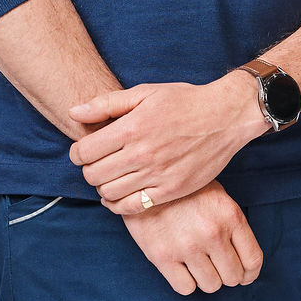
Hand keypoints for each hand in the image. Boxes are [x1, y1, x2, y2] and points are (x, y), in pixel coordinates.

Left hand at [68, 75, 266, 213]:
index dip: (78, 152)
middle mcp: (142, 154)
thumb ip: (107, 103)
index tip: (85, 151)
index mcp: (131, 128)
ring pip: (109, 193)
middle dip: (89, 170)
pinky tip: (120, 195)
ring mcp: (157, 174)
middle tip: (99, 163)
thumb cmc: (185, 101)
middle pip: (93, 175)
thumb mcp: (146, 92)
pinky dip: (119, 205)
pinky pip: (132, 207)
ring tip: (112, 177)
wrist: (226, 116)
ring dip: (103, 187)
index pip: (83, 152)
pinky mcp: (171, 190)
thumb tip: (74, 111)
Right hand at [122, 180, 263, 294]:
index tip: (245, 276)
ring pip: (210, 285)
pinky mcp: (163, 257)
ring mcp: (188, 247)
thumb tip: (244, 261)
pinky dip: (187, 283)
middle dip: (228, 275)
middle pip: (233, 277)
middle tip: (218, 267)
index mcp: (231, 216)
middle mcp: (213, 234)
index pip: (253, 260)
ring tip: (199, 265)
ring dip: (207, 279)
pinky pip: (186, 288)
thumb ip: (233, 226)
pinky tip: (183, 269)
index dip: (250, 274)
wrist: (145, 182)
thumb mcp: (219, 198)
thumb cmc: (187, 191)